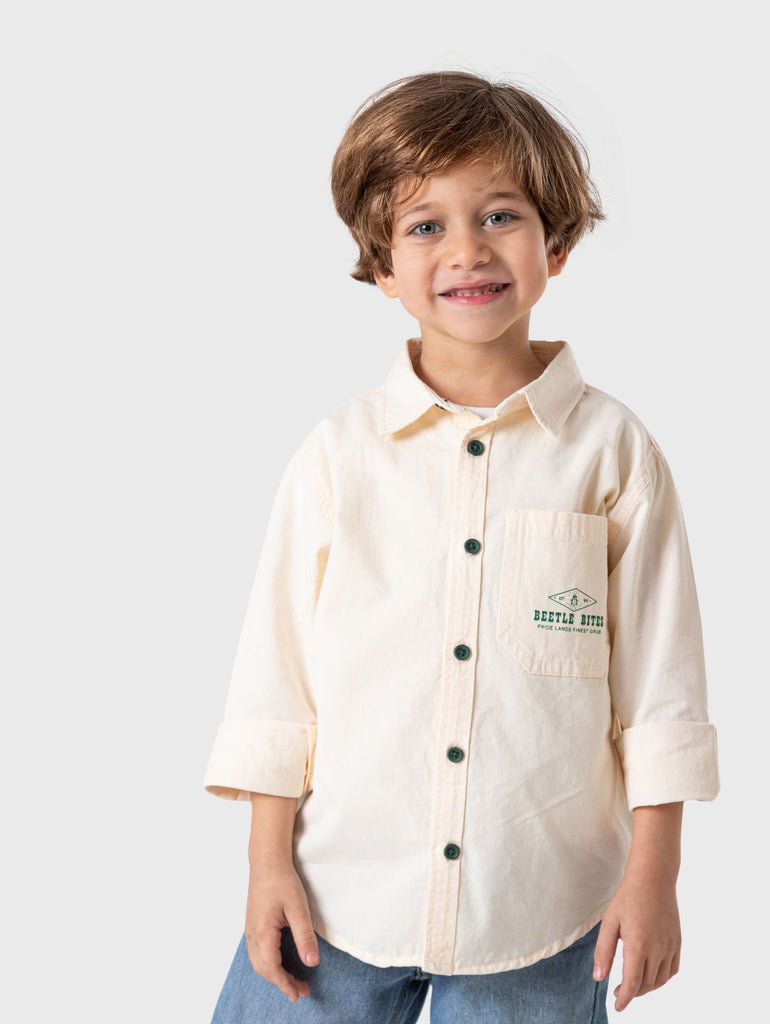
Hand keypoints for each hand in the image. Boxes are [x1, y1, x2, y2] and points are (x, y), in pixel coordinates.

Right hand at [244, 859, 320, 1002]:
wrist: (267, 860)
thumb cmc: (282, 880)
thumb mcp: (299, 908)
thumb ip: (305, 937)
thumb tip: (311, 963)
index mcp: (262, 933)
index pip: (272, 968)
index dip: (285, 984)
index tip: (299, 994)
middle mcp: (252, 934)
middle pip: (263, 969)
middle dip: (281, 983)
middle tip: (301, 991)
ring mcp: (250, 929)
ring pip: (258, 962)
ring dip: (274, 975)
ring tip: (292, 981)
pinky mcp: (253, 924)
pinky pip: (257, 953)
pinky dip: (268, 964)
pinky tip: (279, 963)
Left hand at [592, 875, 680, 1011]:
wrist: (653, 878)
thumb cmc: (628, 898)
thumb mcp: (609, 922)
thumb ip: (603, 952)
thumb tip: (598, 978)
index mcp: (637, 946)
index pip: (632, 984)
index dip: (624, 999)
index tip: (618, 1006)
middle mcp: (657, 950)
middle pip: (645, 984)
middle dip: (632, 993)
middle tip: (619, 991)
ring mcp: (670, 946)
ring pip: (660, 980)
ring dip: (646, 987)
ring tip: (633, 983)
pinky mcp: (677, 942)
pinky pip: (672, 970)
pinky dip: (662, 978)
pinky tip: (652, 974)